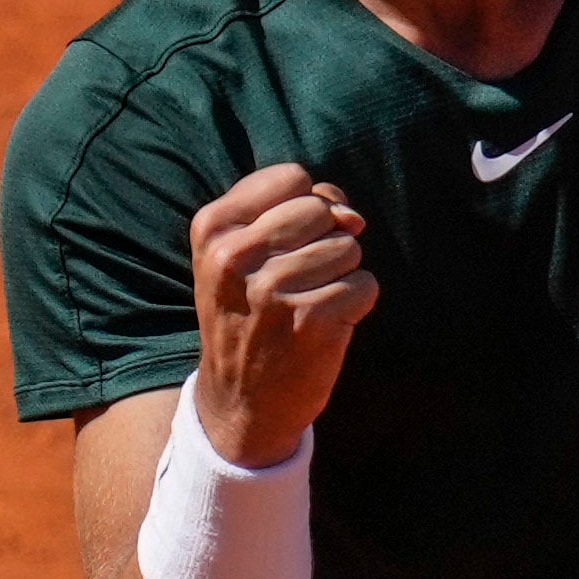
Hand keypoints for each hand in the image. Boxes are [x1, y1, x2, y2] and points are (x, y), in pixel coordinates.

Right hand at [187, 163, 376, 466]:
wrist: (240, 400)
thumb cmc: (248, 314)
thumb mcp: (241, 254)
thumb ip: (293, 210)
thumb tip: (351, 216)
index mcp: (213, 228)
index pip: (292, 177)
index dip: (306, 205)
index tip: (287, 242)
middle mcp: (236, 256)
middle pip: (323, 210)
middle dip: (325, 239)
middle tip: (298, 280)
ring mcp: (273, 290)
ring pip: (348, 247)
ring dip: (341, 275)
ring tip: (307, 304)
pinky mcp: (312, 322)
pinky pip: (365, 285)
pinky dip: (355, 305)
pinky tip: (324, 325)